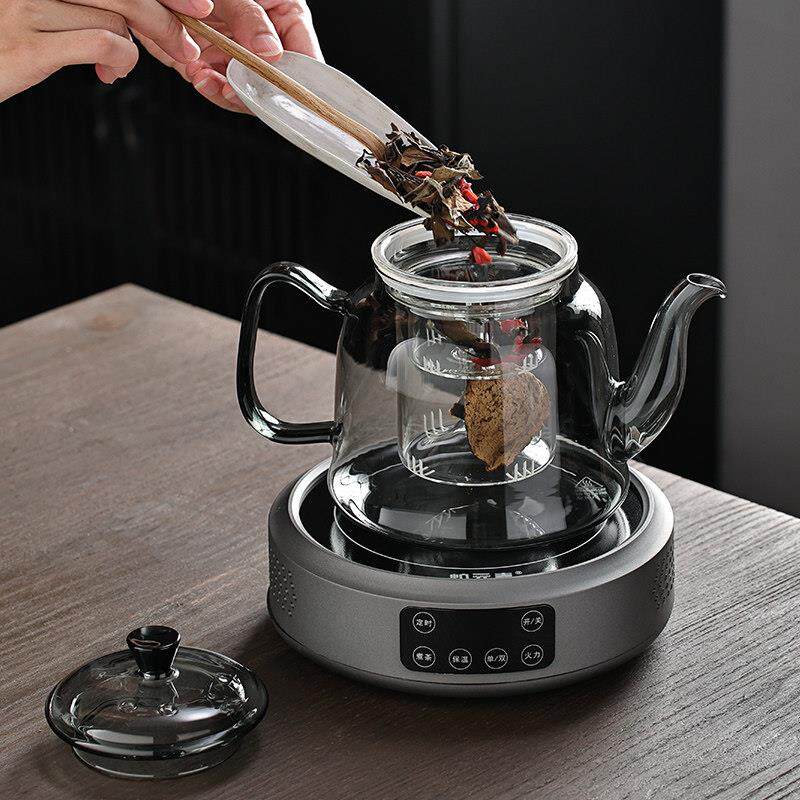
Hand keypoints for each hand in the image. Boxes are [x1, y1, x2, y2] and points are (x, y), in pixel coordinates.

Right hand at [0, 0, 208, 102]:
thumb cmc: (7, 39)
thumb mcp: (46, 9)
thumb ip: (88, 4)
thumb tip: (140, 17)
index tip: (197, 6)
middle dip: (165, 21)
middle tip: (184, 47)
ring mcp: (27, 3)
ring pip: (115, 17)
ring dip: (134, 47)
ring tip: (122, 65)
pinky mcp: (30, 43)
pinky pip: (102, 43)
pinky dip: (121, 61)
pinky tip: (111, 72)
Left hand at [136, 0, 322, 112]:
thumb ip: (252, 18)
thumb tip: (270, 53)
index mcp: (284, 15)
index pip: (304, 57)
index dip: (298, 80)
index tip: (286, 92)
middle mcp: (264, 39)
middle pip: (276, 81)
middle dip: (258, 91)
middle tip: (239, 89)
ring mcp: (239, 54)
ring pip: (247, 90)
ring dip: (228, 92)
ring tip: (210, 79)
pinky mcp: (213, 63)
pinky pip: (218, 87)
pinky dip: (208, 86)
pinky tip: (199, 74)